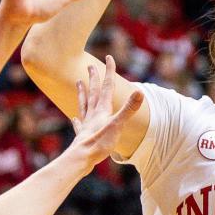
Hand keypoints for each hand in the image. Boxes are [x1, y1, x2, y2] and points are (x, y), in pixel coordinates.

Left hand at [67, 55, 143, 170]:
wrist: (82, 158)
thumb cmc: (100, 142)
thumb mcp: (118, 124)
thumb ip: (128, 109)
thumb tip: (140, 92)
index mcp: (102, 110)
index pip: (107, 86)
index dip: (109, 71)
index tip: (109, 57)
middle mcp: (93, 114)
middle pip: (93, 92)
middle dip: (93, 78)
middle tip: (90, 66)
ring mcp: (86, 124)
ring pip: (84, 104)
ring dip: (82, 93)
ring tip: (78, 83)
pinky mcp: (82, 135)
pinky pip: (79, 123)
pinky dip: (78, 119)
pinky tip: (75, 118)